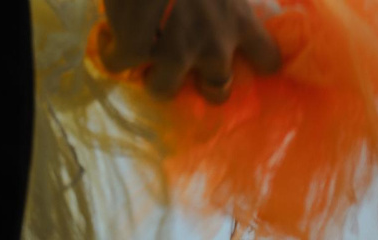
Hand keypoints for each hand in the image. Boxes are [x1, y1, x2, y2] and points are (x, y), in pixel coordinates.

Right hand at [98, 0, 281, 101]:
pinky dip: (111, 50)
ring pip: (164, 89)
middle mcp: (214, 47)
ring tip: (144, 57)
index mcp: (240, 21)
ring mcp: (173, 53)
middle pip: (217, 92)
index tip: (246, 57)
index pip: (268, 60)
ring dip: (155, 76)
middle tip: (188, 63)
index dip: (257, 62)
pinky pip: (117, 65)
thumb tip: (218, 0)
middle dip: (204, 84)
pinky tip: (109, 35)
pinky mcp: (134, 49)